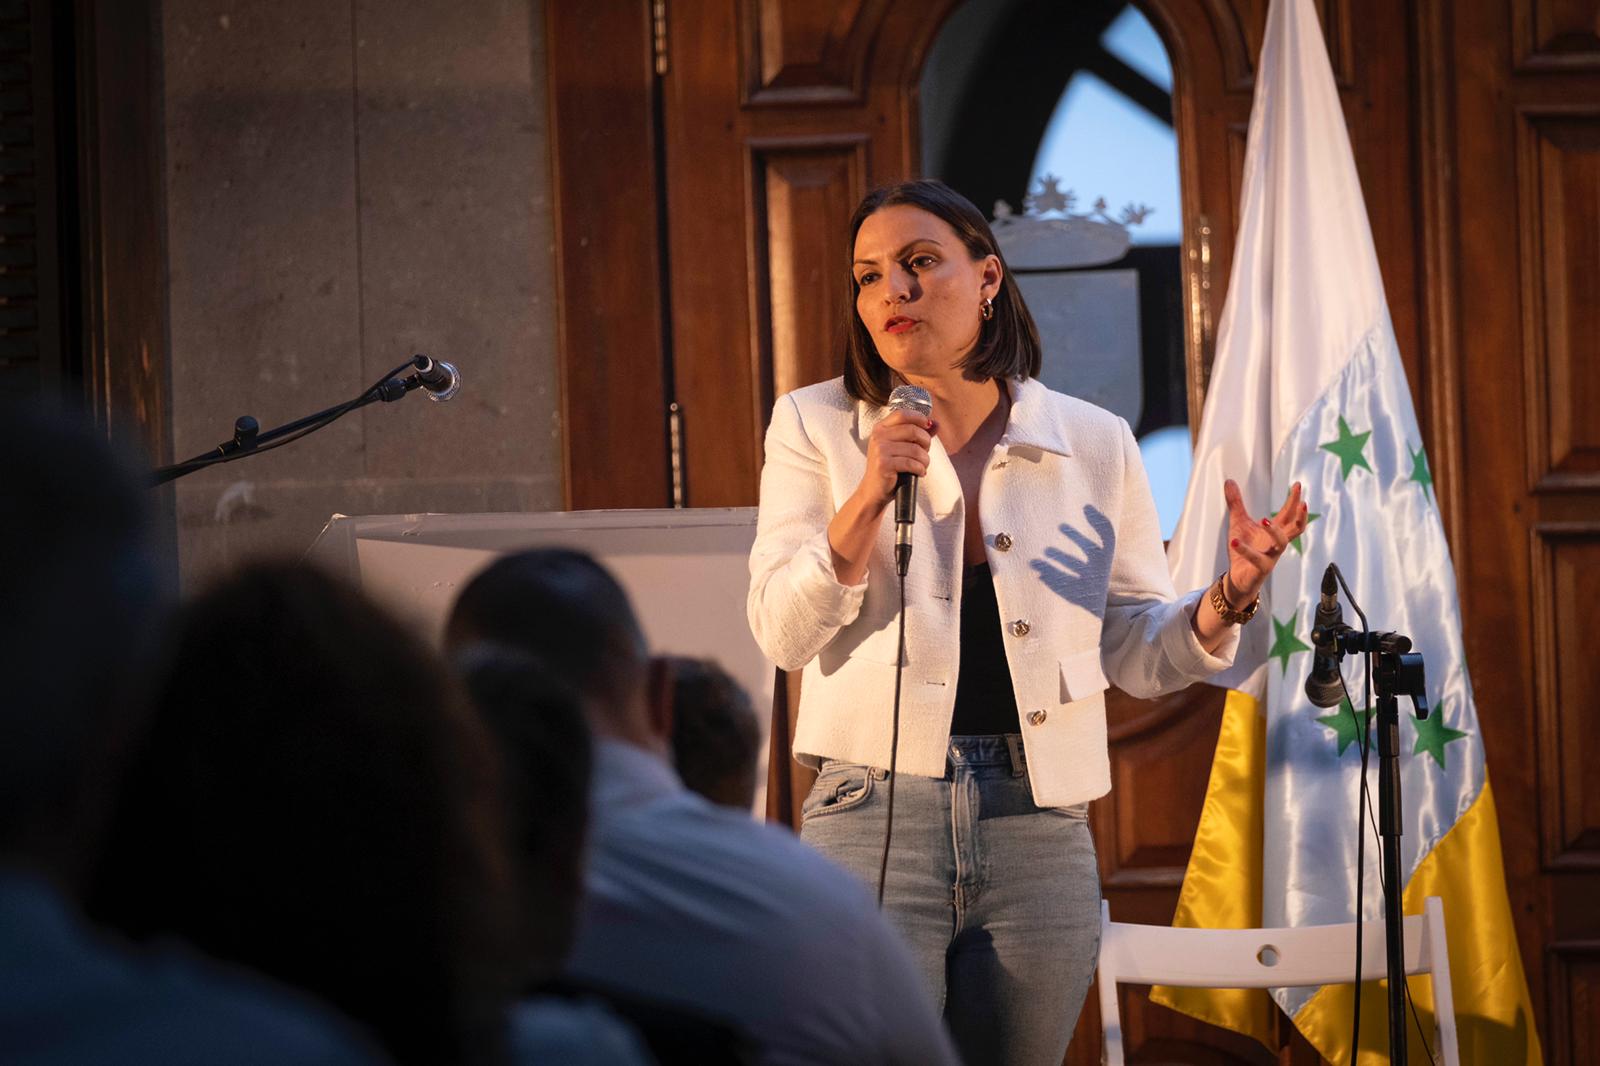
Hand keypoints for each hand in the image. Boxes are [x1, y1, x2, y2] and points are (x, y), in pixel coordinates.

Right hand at [856, 409, 933, 509]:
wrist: (874, 491)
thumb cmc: (889, 469)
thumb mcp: (901, 448)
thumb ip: (917, 434)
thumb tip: (935, 423)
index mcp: (881, 428)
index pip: (902, 414)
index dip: (919, 418)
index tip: (928, 427)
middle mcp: (878, 436)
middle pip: (913, 430)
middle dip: (926, 442)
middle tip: (925, 453)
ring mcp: (880, 450)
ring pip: (915, 449)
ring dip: (925, 460)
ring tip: (922, 466)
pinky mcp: (884, 464)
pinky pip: (912, 463)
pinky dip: (920, 469)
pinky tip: (919, 473)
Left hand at [1222, 479, 1306, 604]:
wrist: (1238, 578)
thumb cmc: (1243, 551)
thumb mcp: (1238, 522)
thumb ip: (1235, 503)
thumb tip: (1229, 481)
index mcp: (1274, 532)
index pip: (1288, 514)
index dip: (1294, 500)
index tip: (1298, 485)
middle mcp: (1276, 544)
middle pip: (1295, 528)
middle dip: (1300, 515)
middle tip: (1302, 502)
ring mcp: (1271, 556)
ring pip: (1281, 544)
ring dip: (1274, 532)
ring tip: (1263, 519)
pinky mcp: (1260, 569)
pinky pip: (1255, 559)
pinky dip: (1244, 550)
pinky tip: (1233, 541)